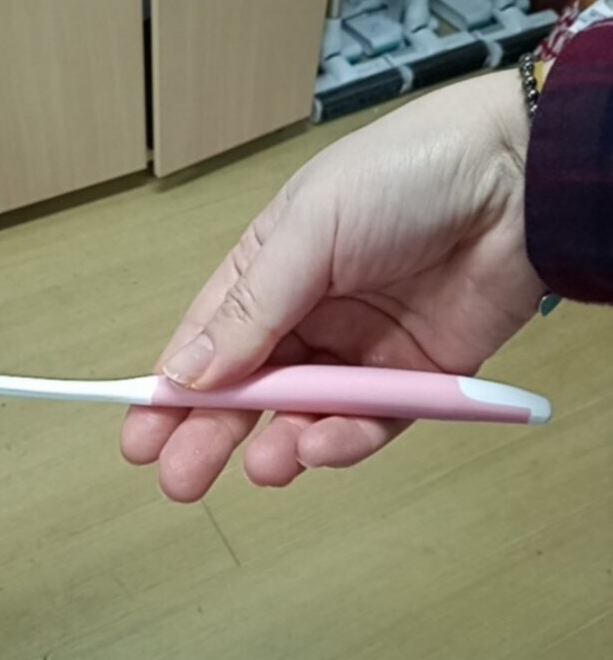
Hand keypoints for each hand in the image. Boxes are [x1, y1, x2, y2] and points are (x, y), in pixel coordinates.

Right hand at [121, 70, 545, 501]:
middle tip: (179, 480)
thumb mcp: (310, 231)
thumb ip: (251, 308)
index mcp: (269, 273)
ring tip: (264, 468)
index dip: (172, 388)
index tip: (138, 435)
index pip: (207, 341)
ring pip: (303, 414)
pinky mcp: (410, 379)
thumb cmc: (401, 179)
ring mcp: (357, 352)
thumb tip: (185, 374)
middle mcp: (306, 317)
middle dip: (209, 435)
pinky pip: (369, 422)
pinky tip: (322, 445)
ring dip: (278, 445)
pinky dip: (345, 439)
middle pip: (247, 389)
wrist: (520, 178)